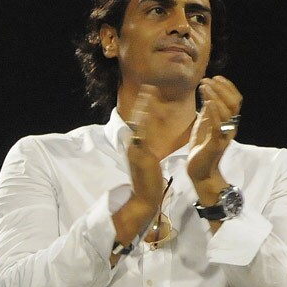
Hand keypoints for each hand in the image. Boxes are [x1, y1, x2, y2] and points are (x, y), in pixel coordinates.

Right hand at [124, 85, 165, 219]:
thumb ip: (146, 150)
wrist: (144, 198)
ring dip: (145, 107)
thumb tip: (147, 142)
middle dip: (143, 103)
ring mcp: (136, 150)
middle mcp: (134, 146)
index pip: (140, 123)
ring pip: (140, 124)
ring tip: (150, 93)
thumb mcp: (147, 162)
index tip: (149, 94)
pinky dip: (148, 122)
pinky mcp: (141, 156)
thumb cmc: (148, 182)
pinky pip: (144, 135)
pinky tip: (152, 112)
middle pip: (138, 120)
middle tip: (149, 87)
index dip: (144, 108)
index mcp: (136, 147)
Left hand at [187, 76, 242, 186]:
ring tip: (204, 87)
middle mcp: (230, 127)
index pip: (235, 100)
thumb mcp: (205, 123)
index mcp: (229, 122)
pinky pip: (218, 126)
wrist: (200, 171)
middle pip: (234, 103)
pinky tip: (207, 103)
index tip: (215, 77)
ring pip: (226, 112)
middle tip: (207, 80)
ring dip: (215, 96)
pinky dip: (214, 112)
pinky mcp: (216, 144)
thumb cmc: (202, 147)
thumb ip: (209, 110)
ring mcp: (224, 135)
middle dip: (222, 88)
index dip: (228, 87)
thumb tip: (208, 92)